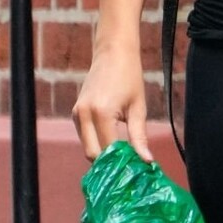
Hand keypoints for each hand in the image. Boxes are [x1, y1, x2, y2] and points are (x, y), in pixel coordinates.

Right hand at [72, 41, 153, 163]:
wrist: (113, 53)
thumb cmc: (130, 77)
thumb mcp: (138, 108)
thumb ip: (139, 136)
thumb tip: (146, 161)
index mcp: (101, 113)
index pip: (107, 151)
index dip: (121, 163)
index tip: (136, 169)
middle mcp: (83, 115)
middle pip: (92, 154)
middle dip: (109, 164)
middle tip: (130, 168)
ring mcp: (76, 114)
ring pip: (87, 147)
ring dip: (103, 154)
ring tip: (125, 157)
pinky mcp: (75, 113)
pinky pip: (85, 137)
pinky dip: (98, 144)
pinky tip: (115, 144)